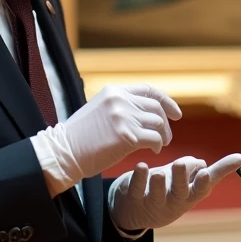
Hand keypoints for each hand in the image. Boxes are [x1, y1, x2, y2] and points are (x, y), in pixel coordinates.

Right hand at [40, 84, 181, 183]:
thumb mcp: (100, 110)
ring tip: (159, 145)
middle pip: (156, 107)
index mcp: (114, 91)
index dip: (166, 101)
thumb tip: (146, 111)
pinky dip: (157, 145)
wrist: (64, 152)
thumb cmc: (81, 136)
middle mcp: (120, 100)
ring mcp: (123, 117)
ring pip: (158, 123)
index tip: (176, 114)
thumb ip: (121, 106)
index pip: (149, 90)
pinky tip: (153, 151)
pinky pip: (153, 138)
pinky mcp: (126, 136)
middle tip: (166, 137)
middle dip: (166, 124)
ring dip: (163, 136)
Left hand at [109, 152, 240, 229]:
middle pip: (179, 192)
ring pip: (156, 194)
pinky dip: (138, 177)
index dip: (203, 183)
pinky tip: (141, 166)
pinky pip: (136, 188)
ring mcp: (153, 202)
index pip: (200, 189)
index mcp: (189, 195)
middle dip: (180, 179)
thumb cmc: (168, 190)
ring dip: (157, 183)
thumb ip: (211, 171)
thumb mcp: (191, 182)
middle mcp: (173, 201)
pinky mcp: (134, 198)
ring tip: (158, 173)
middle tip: (180, 164)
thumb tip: (240, 159)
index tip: (206, 173)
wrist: (134, 209)